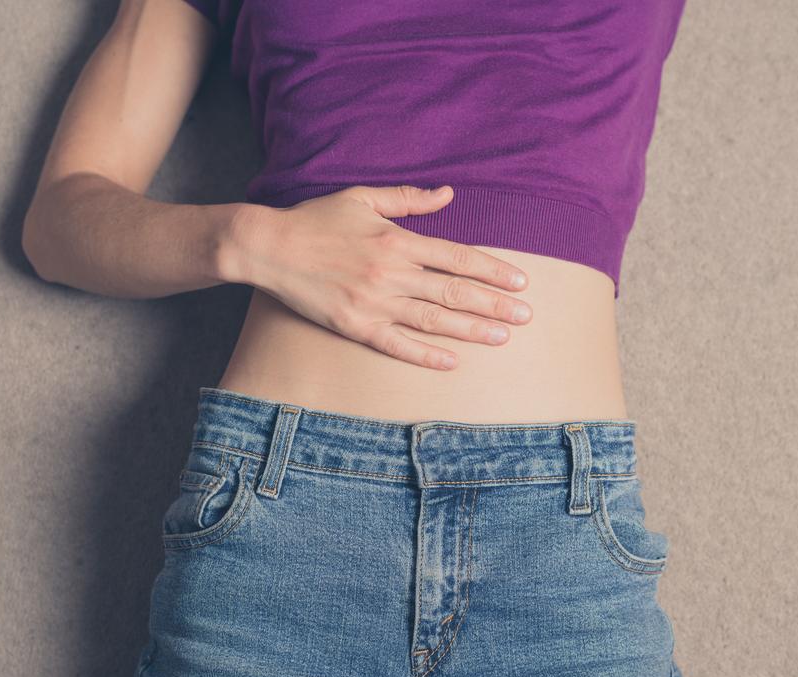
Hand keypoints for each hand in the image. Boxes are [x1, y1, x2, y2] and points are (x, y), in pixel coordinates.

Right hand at [241, 185, 532, 370]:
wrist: (269, 248)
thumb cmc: (315, 220)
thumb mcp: (362, 198)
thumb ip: (408, 200)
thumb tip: (448, 194)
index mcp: (397, 240)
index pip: (458, 257)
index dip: (492, 270)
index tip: (520, 281)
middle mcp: (391, 273)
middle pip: (454, 291)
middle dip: (495, 303)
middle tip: (527, 315)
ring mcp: (374, 302)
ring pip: (433, 319)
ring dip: (472, 329)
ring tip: (503, 336)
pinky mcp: (355, 326)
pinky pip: (397, 344)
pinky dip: (426, 355)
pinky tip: (452, 361)